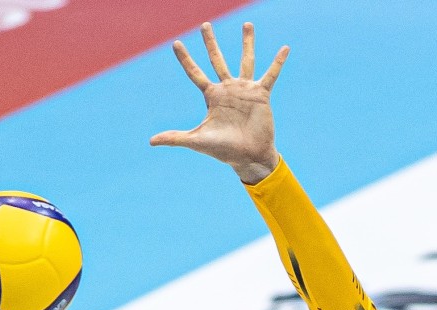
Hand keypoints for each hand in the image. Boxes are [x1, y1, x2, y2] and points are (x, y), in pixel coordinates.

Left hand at [149, 22, 287, 184]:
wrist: (248, 157)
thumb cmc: (224, 151)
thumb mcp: (197, 141)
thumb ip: (175, 138)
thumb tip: (151, 141)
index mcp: (212, 97)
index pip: (195, 73)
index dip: (185, 59)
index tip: (176, 43)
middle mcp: (227, 89)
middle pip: (217, 59)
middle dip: (210, 43)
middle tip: (205, 24)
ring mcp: (245, 90)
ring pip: (245, 60)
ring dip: (247, 43)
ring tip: (247, 24)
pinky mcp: (261, 94)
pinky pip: (271, 74)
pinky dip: (278, 62)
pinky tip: (285, 48)